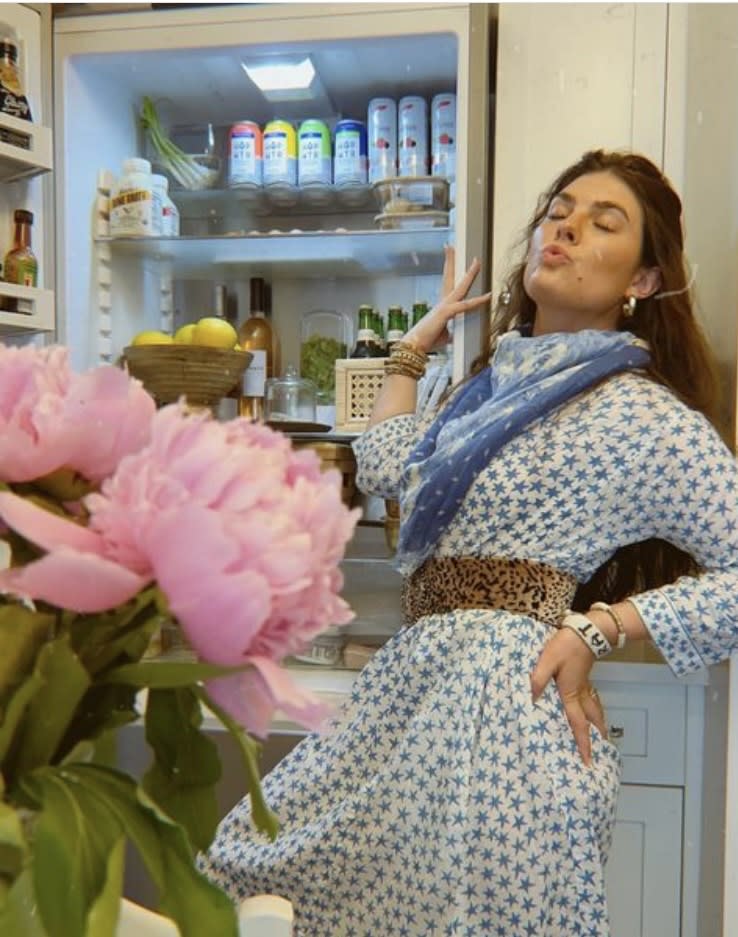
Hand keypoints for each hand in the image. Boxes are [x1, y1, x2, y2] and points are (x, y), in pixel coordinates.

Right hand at [403, 245, 492, 353]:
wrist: (415, 347)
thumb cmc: (427, 342)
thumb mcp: (444, 336)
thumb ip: (451, 332)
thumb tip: (454, 336)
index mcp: (442, 306)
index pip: (447, 285)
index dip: (449, 270)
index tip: (449, 257)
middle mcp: (443, 303)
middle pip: (449, 277)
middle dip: (450, 261)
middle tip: (451, 246)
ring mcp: (444, 306)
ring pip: (461, 287)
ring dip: (469, 274)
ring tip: (476, 262)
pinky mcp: (446, 314)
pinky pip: (465, 305)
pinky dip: (478, 301)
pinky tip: (487, 296)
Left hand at [530, 626, 605, 764]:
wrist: (586, 631)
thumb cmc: (565, 647)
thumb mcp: (547, 661)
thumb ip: (538, 679)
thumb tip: (532, 698)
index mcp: (571, 694)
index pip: (578, 724)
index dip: (583, 743)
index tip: (588, 761)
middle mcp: (581, 694)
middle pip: (592, 720)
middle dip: (596, 737)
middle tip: (600, 751)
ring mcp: (585, 685)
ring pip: (594, 709)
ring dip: (598, 724)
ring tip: (601, 735)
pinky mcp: (585, 677)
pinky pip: (591, 699)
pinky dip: (594, 709)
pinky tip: (591, 708)